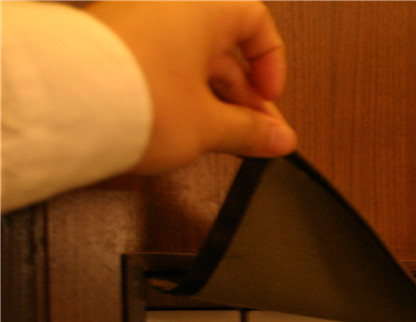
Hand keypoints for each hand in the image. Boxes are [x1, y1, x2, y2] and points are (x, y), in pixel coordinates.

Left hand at [85, 1, 297, 173]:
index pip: (256, 21)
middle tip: (254, 136)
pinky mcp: (110, 43)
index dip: (271, 63)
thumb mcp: (208, 126)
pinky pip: (158, 63)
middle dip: (243, 96)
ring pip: (189, 58)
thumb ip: (250, 131)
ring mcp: (135, 21)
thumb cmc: (137, 99)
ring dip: (211, 99)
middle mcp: (168, 4)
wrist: (62, 105)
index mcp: (202, 7)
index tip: (269, 99)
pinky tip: (180, 127)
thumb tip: (278, 139)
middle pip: (222, 47)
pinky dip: (176, 92)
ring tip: (218, 140)